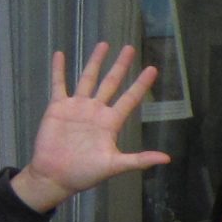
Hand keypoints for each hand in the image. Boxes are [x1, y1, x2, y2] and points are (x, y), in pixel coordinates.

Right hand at [10, 44, 171, 212]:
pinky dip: (59, 70)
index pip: (130, 98)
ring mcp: (77, 107)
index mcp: (110, 123)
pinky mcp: (58, 108)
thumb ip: (139, 160)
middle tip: (130, 48)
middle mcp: (96, 111)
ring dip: (95, 61)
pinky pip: (59, 85)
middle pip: (111, 82)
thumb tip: (167, 159)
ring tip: (104, 44)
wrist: (55, 177)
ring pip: (88, 78)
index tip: (152, 69)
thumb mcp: (114, 166)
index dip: (141, 84)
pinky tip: (60, 54)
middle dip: (120, 66)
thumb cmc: (84, 173)